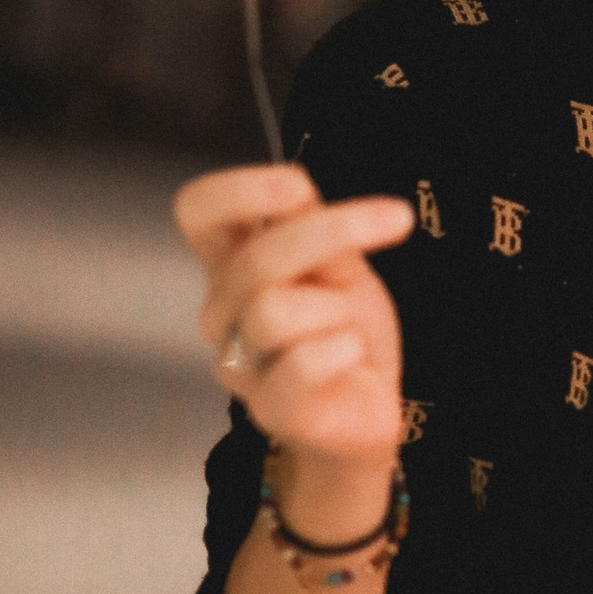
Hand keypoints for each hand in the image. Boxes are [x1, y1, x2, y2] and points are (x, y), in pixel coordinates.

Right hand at [174, 163, 411, 523]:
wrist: (367, 409)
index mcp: (230, 264)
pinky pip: (304, 362)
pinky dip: (344, 348)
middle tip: (396, 219)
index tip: (298, 184)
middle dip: (333, 231)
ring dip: (335, 308)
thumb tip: (294, 186)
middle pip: (255, 258)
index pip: (196, 212)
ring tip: (348, 326)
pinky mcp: (269, 409)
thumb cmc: (342, 329)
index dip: (237, 191)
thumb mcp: (337, 264)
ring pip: (275, 312)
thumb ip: (312, 226)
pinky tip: (351, 355)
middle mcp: (222, 311)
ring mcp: (239, 363)